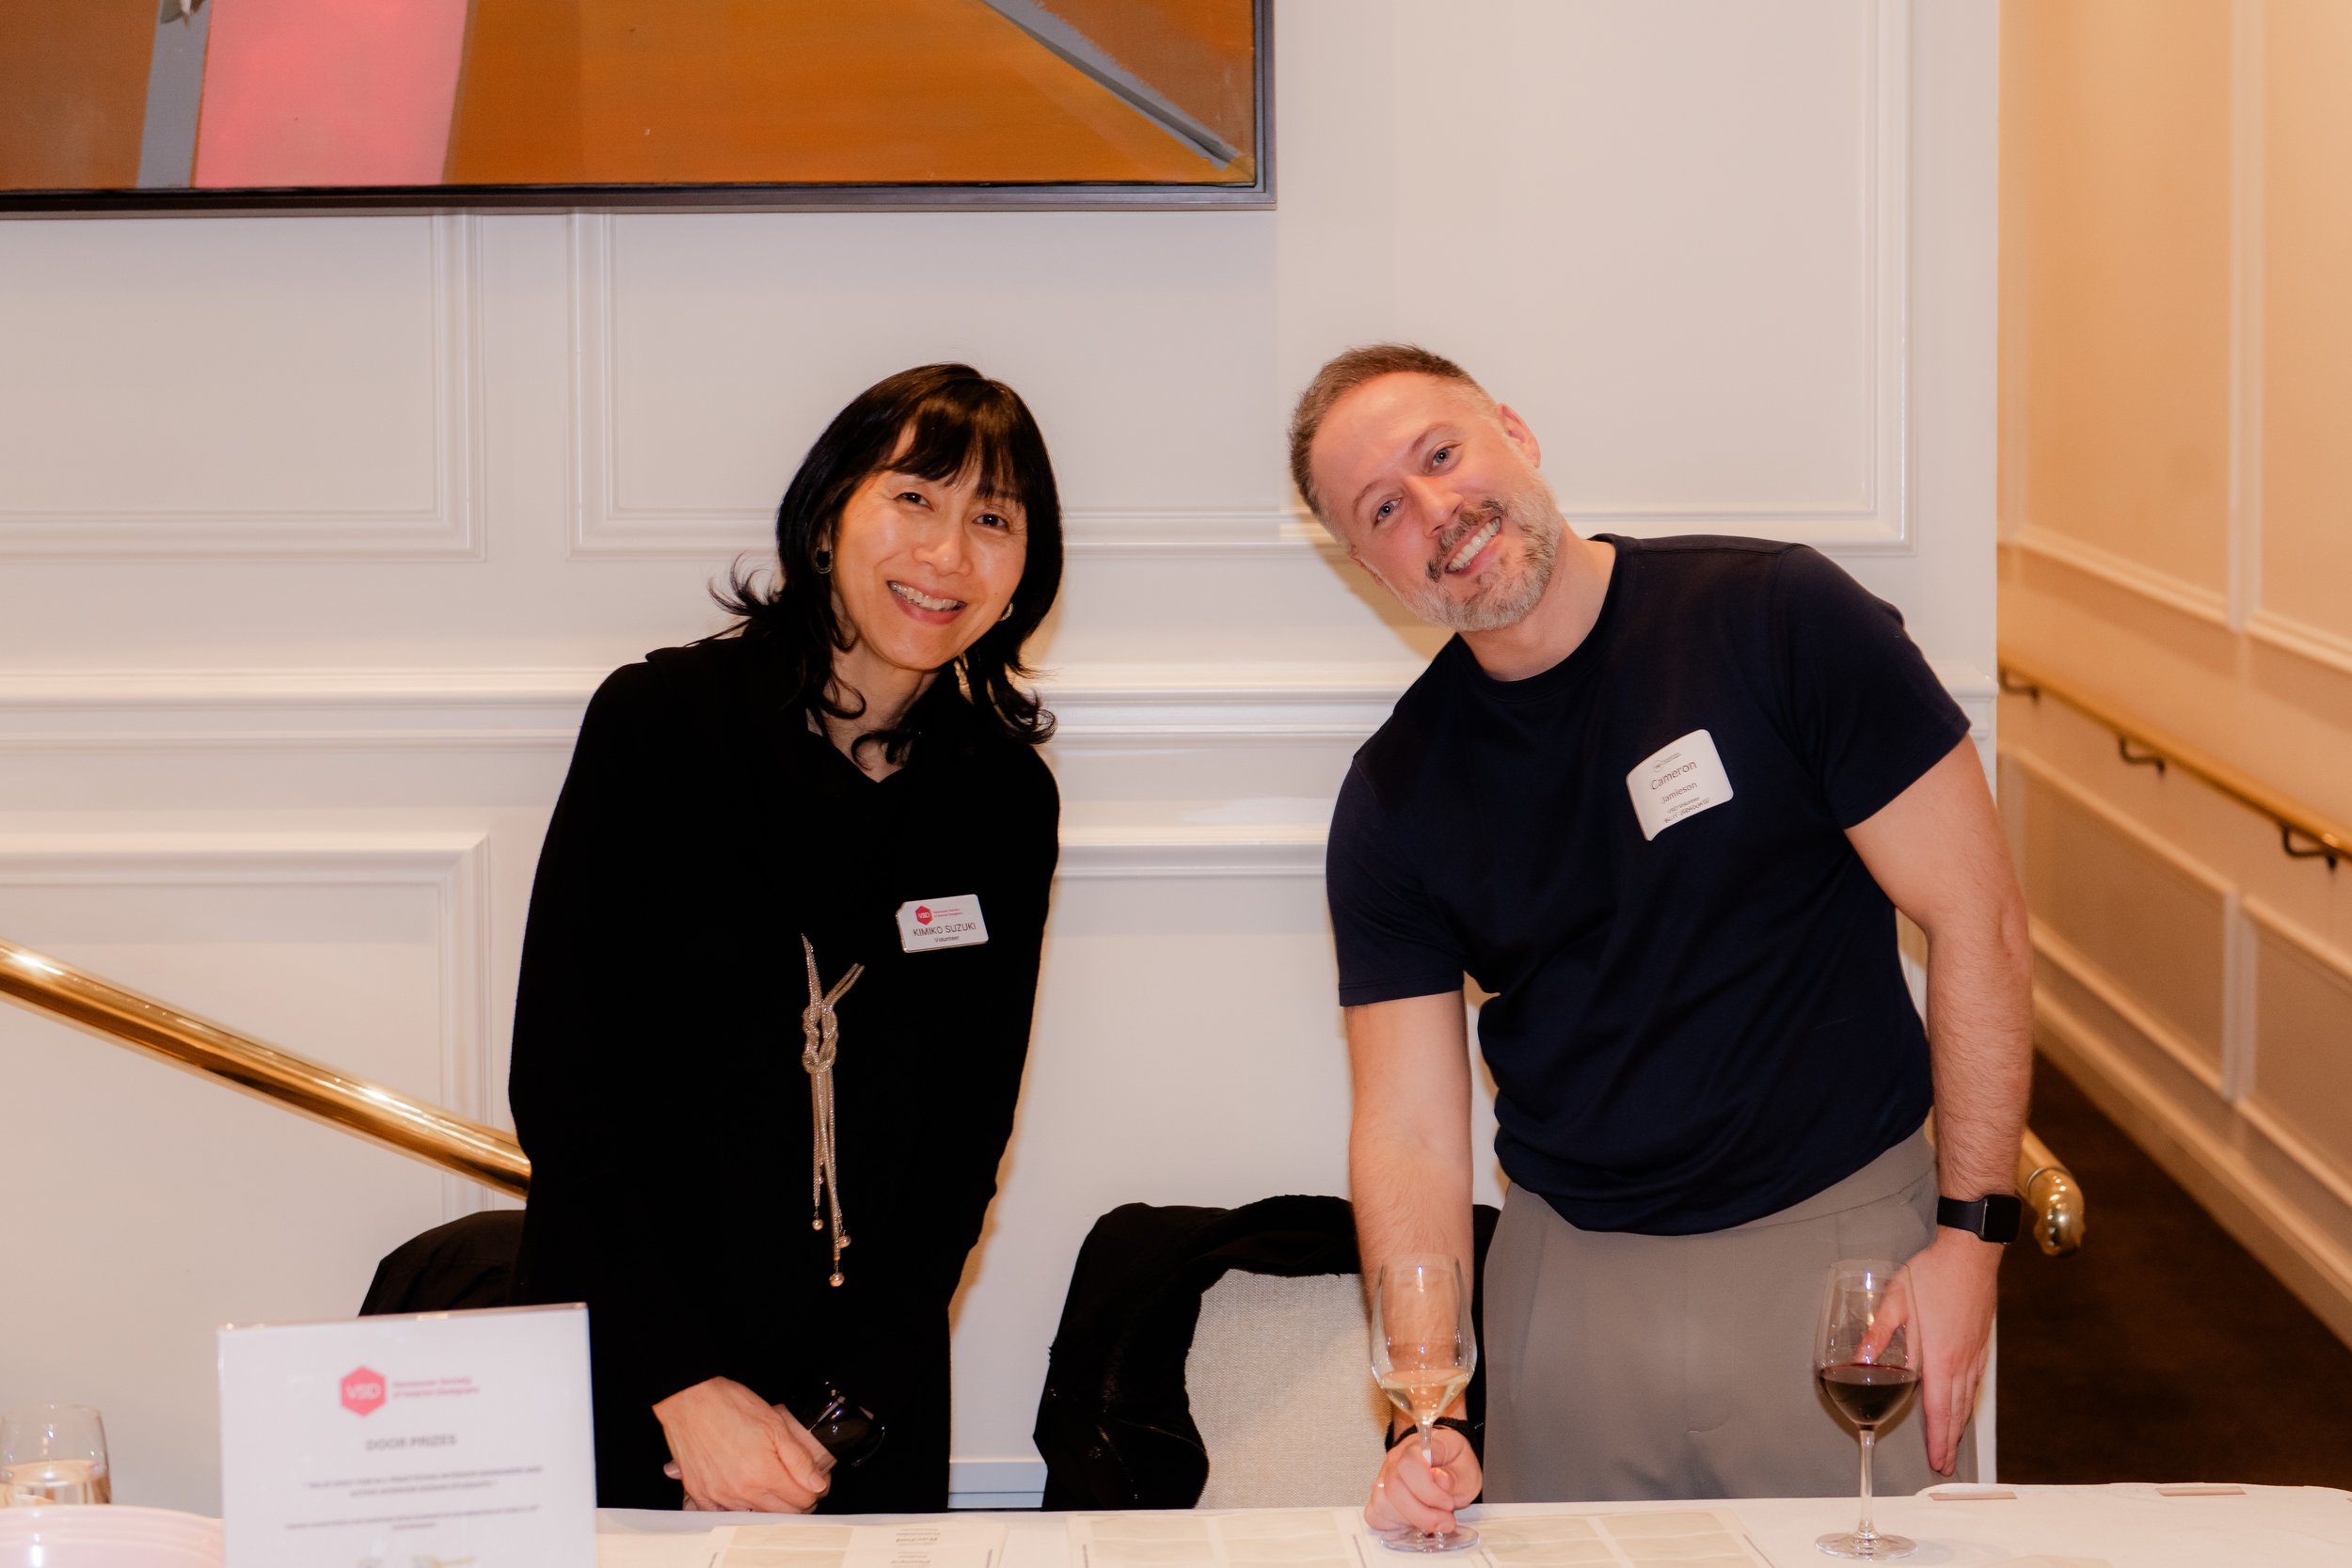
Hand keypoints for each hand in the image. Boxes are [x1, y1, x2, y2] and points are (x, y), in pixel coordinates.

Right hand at [652, 1377, 833, 1511]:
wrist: (691, 1399)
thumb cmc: (731, 1405)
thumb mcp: (776, 1423)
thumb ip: (799, 1459)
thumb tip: (816, 1484)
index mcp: (764, 1474)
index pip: (802, 1501)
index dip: (814, 1490)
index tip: (811, 1481)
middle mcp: (742, 1492)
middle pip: (781, 1514)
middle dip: (795, 1501)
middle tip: (795, 1483)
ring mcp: (719, 1496)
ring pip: (754, 1517)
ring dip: (767, 1506)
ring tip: (768, 1484)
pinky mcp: (700, 1494)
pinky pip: (720, 1516)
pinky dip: (734, 1510)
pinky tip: (740, 1496)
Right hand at [1365, 1425, 1480, 1536]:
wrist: (1445, 1461)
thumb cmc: (1454, 1463)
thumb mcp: (1467, 1470)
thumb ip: (1455, 1477)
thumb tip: (1440, 1480)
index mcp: (1420, 1446)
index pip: (1410, 1464)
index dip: (1429, 1490)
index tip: (1448, 1503)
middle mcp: (1396, 1458)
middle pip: (1395, 1488)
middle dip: (1423, 1514)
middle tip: (1445, 1520)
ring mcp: (1384, 1476)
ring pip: (1384, 1504)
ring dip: (1412, 1520)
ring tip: (1433, 1520)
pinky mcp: (1379, 1494)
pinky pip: (1376, 1513)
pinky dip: (1395, 1524)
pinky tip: (1414, 1521)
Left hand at [1870, 1230, 2000, 1475]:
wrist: (1970, 1254)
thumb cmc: (1933, 1275)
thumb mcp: (1896, 1301)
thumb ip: (1878, 1333)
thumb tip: (1861, 1359)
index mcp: (1941, 1357)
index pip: (1937, 1409)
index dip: (1936, 1438)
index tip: (1937, 1460)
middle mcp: (1962, 1362)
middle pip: (1956, 1411)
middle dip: (1949, 1441)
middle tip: (1945, 1465)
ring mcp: (1975, 1354)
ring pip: (1967, 1398)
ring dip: (1960, 1424)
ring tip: (1953, 1444)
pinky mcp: (1980, 1344)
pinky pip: (1975, 1382)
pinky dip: (1968, 1401)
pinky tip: (1964, 1405)